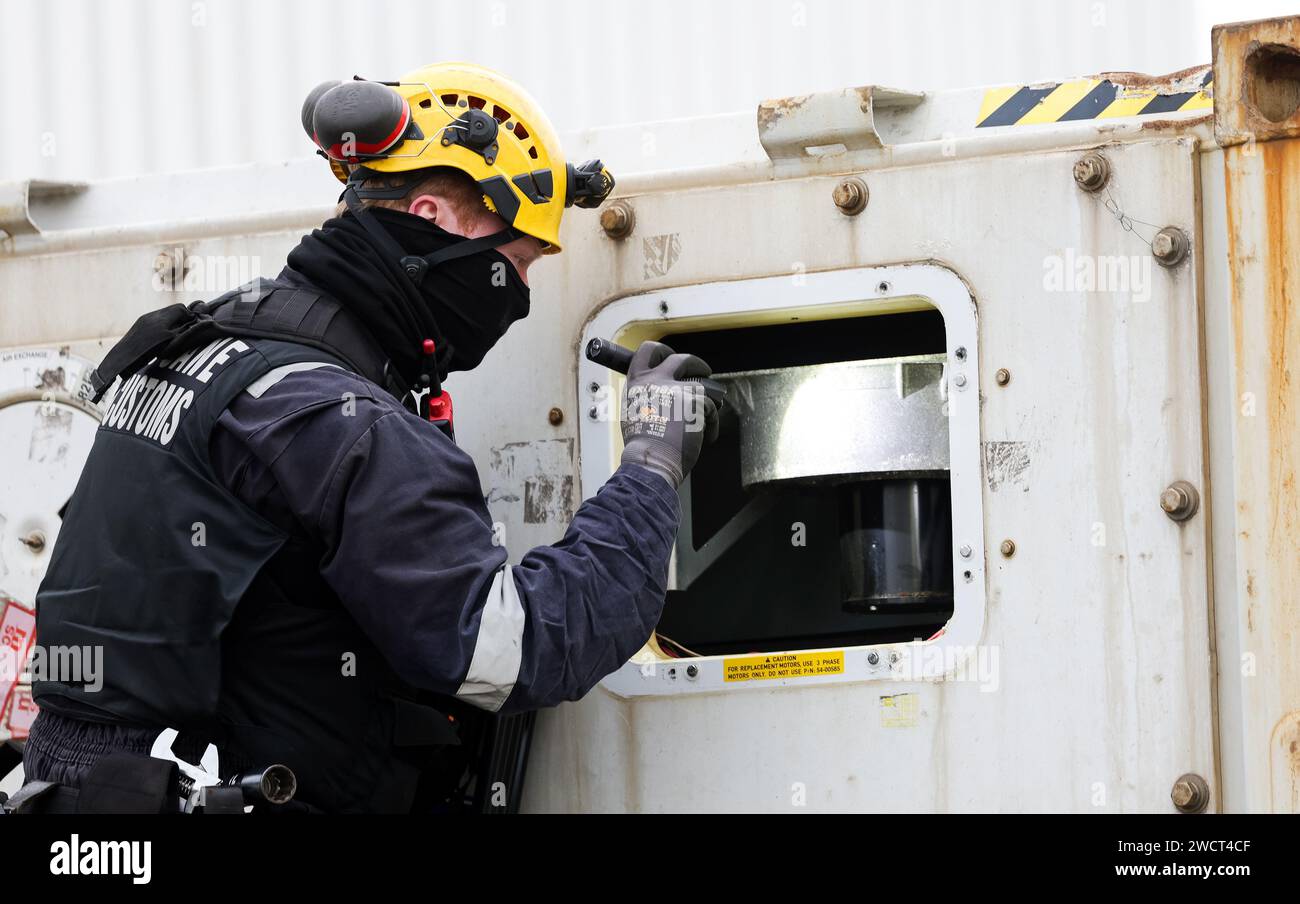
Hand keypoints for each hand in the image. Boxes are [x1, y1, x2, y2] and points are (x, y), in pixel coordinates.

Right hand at [619, 340, 719, 488]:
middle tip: (703, 371)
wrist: (651, 460)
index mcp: (638, 383)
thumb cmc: (642, 446)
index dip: (662, 351)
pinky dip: (711, 424)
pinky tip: (705, 437)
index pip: (647, 351)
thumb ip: (646, 398)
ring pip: (702, 386)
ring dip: (708, 398)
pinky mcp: (696, 401)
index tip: (669, 356)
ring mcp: (677, 388)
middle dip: (696, 364)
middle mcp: (656, 380)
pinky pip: (712, 407)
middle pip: (681, 359)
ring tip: (709, 413)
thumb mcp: (633, 414)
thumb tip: (658, 397)